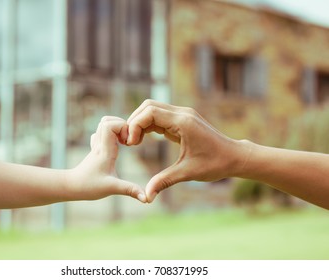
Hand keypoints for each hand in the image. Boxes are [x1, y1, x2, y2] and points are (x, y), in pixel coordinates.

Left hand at [70, 116, 146, 202]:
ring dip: (117, 128)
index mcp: (104, 149)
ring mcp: (96, 145)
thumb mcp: (112, 188)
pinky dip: (112, 134)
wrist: (71, 187)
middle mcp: (99, 144)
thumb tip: (147, 198)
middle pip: (107, 120)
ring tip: (125, 142)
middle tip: (129, 141)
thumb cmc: (89, 187)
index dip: (123, 128)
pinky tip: (117, 146)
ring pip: (104, 124)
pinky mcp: (95, 149)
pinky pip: (102, 133)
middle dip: (122, 125)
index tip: (129, 142)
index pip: (110, 125)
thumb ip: (129, 190)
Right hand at [127, 100, 248, 201]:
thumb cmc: (215, 164)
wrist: (234, 157)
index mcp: (183, 122)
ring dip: (140, 123)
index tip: (131, 143)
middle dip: (134, 122)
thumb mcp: (187, 173)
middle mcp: (182, 113)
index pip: (150, 112)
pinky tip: (143, 140)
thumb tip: (146, 197)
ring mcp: (182, 115)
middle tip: (129, 142)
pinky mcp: (182, 120)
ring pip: (152, 109)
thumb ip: (164, 181)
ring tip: (134, 142)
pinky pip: (160, 116)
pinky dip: (148, 125)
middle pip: (148, 106)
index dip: (135, 125)